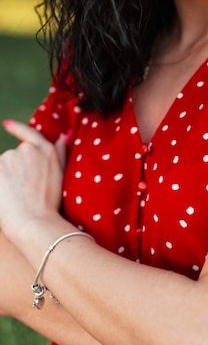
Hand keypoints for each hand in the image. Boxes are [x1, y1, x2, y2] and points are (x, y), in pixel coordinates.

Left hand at [0, 120, 66, 238]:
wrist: (33, 220)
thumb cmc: (49, 203)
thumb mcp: (60, 174)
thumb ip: (60, 152)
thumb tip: (64, 135)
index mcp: (44, 149)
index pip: (28, 132)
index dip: (17, 128)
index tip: (7, 124)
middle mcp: (26, 150)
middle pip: (13, 157)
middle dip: (13, 170)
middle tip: (20, 191)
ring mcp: (9, 158)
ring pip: (2, 167)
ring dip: (4, 178)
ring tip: (12, 197)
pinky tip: (4, 195)